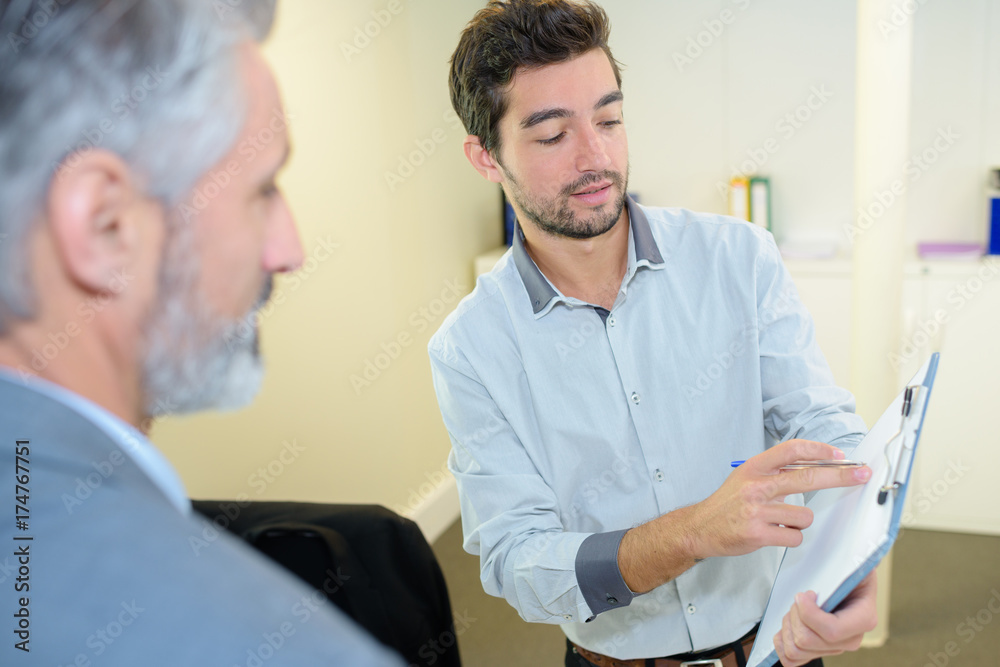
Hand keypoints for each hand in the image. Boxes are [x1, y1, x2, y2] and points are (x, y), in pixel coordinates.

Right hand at [687, 439, 870, 558]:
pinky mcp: (758, 534)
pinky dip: (790, 538)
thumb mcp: (746, 477)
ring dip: (799, 522)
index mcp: (754, 468)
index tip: (839, 455)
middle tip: (861, 475)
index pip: (791, 450)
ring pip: (804, 517)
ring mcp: (756, 511)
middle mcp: (756, 486)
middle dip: (839, 476)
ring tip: (780, 522)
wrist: (700, 527)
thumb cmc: (728, 502)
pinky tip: (774, 534)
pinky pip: (794, 537)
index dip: (818, 450)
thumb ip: (775, 472)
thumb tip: (816, 468)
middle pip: (806, 477)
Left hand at [774, 570, 877, 665]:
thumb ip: (851, 562)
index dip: (809, 613)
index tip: (802, 594)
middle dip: (794, 616)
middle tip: (798, 599)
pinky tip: (786, 625)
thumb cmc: (846, 569)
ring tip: (794, 611)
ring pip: (797, 651)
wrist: (844, 577)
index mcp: (864, 618)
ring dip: (788, 627)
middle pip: (807, 641)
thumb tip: (856, 550)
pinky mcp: (818, 650)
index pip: (831, 630)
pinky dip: (782, 642)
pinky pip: (792, 660)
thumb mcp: (852, 561)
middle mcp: (850, 638)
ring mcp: (833, 647)